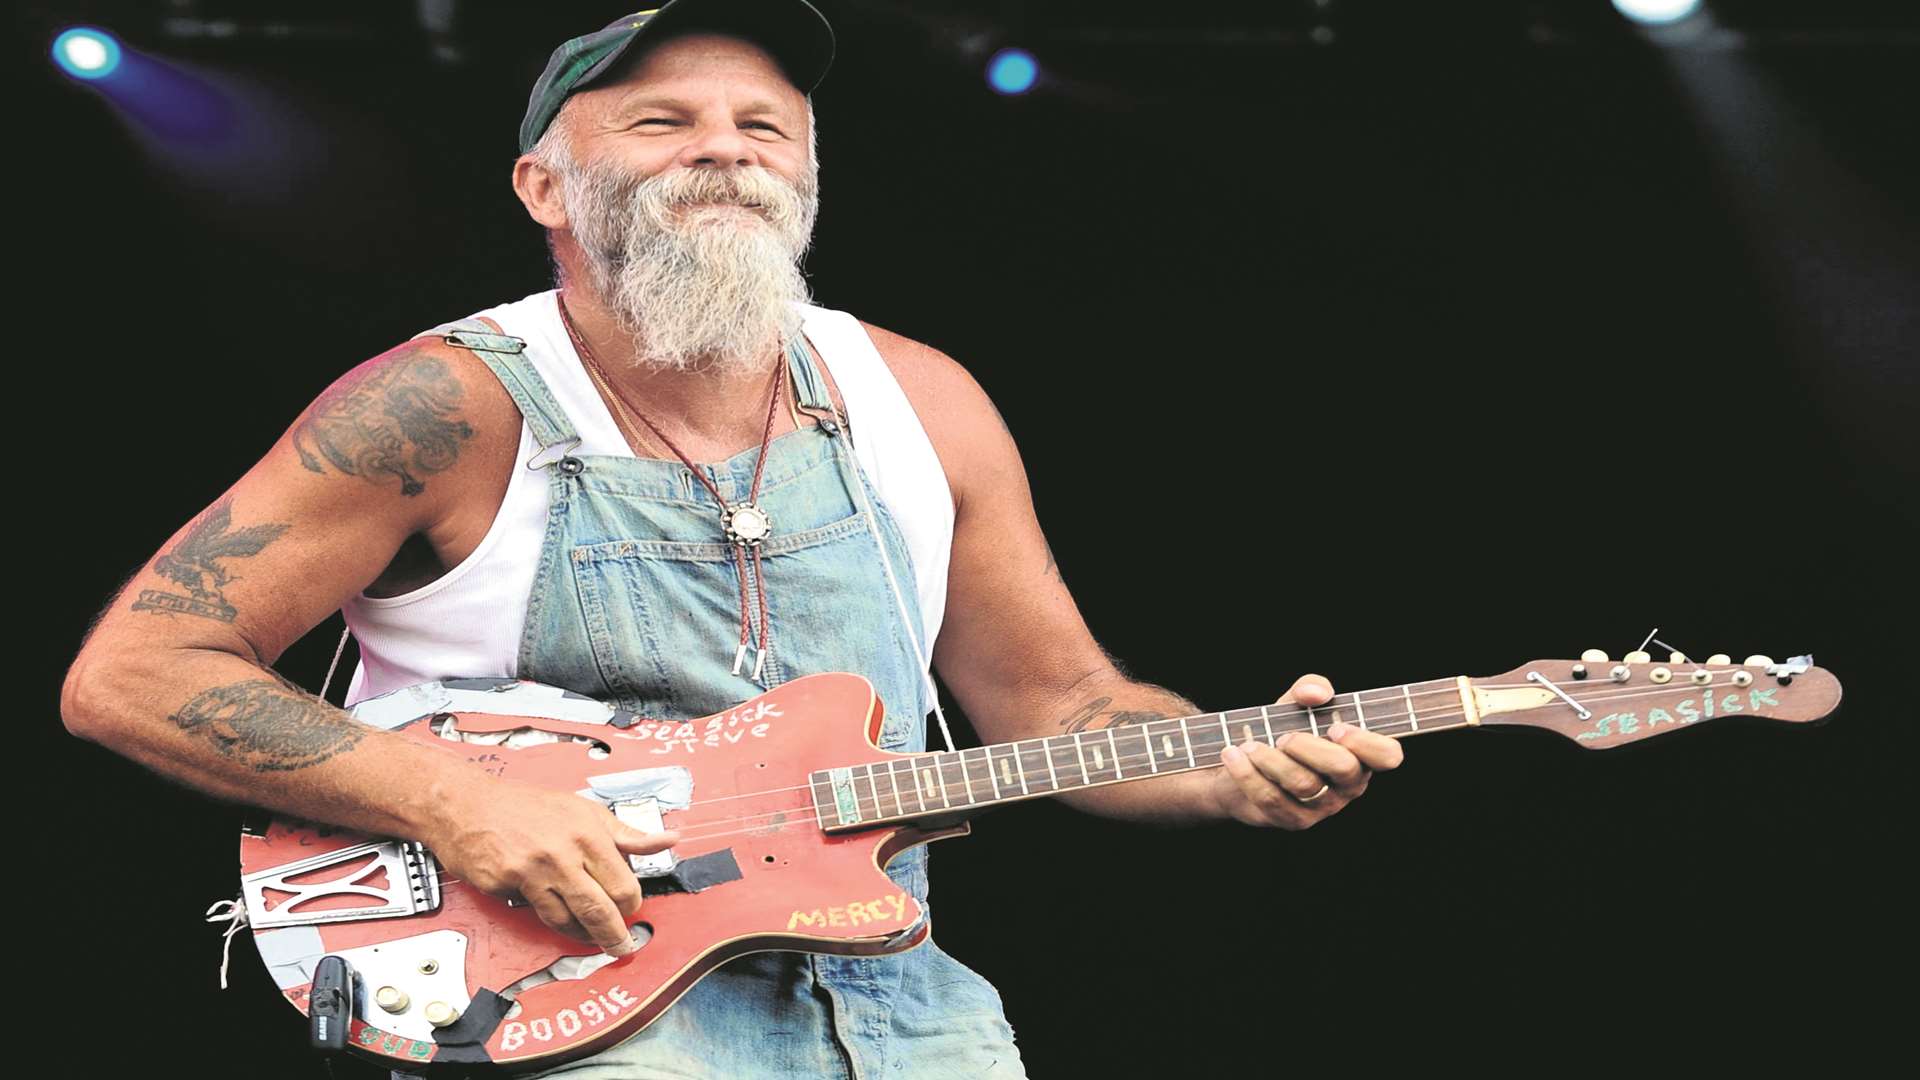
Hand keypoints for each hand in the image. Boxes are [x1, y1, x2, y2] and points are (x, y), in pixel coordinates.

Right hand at [426, 777, 678, 954]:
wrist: (468, 804)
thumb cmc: (526, 805)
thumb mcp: (584, 810)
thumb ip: (626, 833)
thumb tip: (668, 839)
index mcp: (587, 832)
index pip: (623, 882)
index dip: (632, 903)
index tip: (633, 910)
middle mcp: (562, 852)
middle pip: (600, 908)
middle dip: (615, 934)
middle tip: (622, 945)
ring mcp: (532, 871)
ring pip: (569, 919)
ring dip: (586, 936)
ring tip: (595, 940)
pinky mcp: (507, 885)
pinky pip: (538, 913)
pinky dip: (555, 923)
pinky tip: (565, 924)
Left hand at [1207, 673, 1404, 829]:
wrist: (1242, 763)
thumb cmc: (1281, 731)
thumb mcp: (1296, 704)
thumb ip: (1310, 687)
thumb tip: (1315, 692)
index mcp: (1361, 755)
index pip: (1388, 755)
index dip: (1366, 741)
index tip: (1336, 727)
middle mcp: (1348, 785)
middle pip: (1343, 768)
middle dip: (1310, 747)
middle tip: (1284, 737)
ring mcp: (1322, 807)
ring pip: (1304, 784)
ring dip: (1271, 759)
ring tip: (1249, 745)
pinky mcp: (1293, 821)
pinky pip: (1272, 799)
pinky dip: (1249, 774)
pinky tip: (1234, 755)